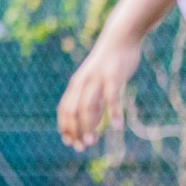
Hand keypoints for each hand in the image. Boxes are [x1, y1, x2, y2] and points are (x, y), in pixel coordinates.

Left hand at [57, 30, 141, 151]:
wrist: (120, 37)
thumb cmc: (108, 63)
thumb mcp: (96, 82)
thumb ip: (93, 101)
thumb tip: (93, 124)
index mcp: (76, 84)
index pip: (65, 109)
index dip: (65, 127)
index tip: (69, 143)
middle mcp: (82, 83)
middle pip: (73, 111)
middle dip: (74, 131)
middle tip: (81, 148)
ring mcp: (97, 79)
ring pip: (87, 106)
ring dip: (88, 126)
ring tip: (92, 143)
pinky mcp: (113, 76)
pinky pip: (112, 97)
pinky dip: (113, 112)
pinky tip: (117, 126)